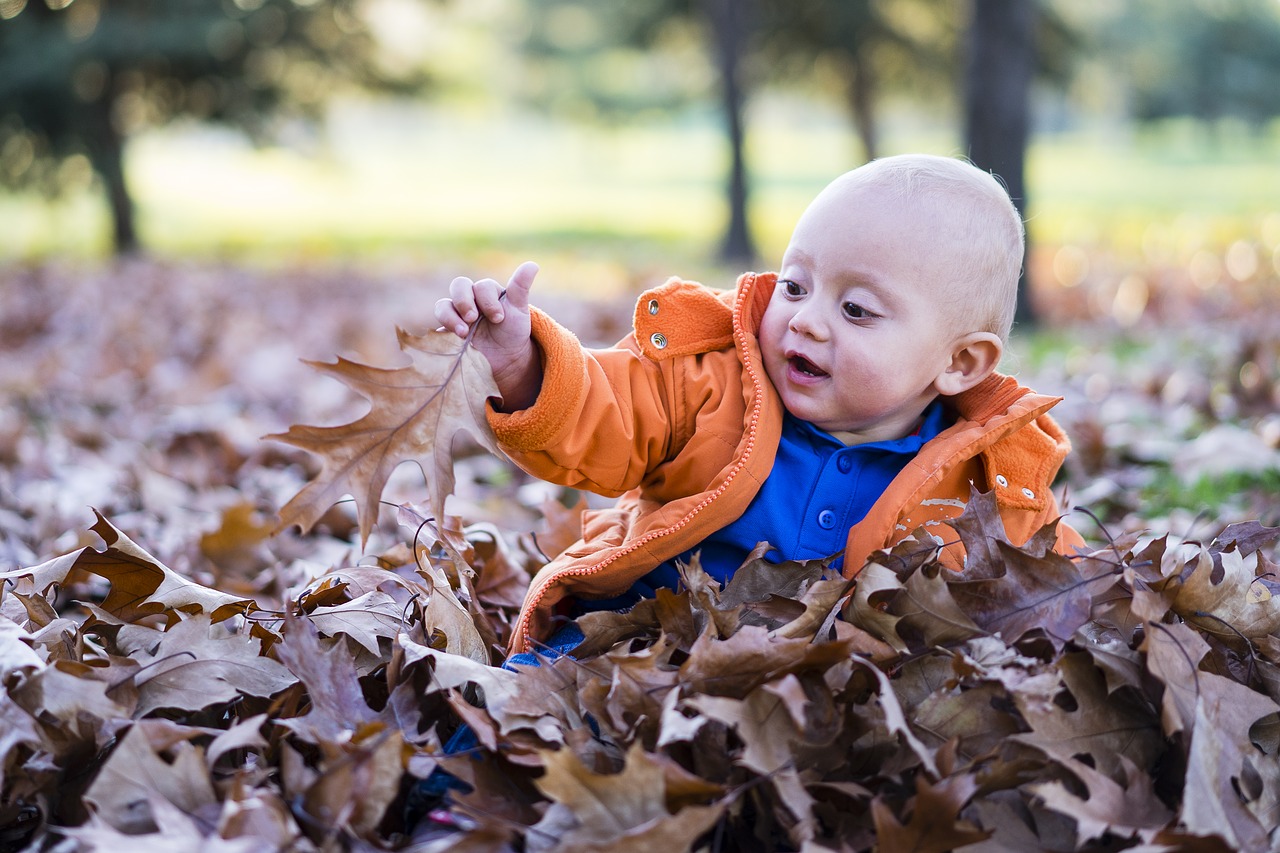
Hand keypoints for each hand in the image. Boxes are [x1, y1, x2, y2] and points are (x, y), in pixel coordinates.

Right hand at [434, 261, 541, 410]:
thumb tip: (532, 264)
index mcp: (486, 292)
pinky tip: (453, 339)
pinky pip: (437, 327)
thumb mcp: (519, 310)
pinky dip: (442, 330)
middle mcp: (469, 300)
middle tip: (474, 318)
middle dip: (465, 301)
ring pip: (443, 305)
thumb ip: (520, 288)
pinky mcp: (447, 333)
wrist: (506, 359)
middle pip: (458, 286)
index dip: (488, 301)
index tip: (499, 319)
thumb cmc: (513, 331)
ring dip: (451, 317)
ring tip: (463, 333)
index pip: (481, 286)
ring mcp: (456, 316)